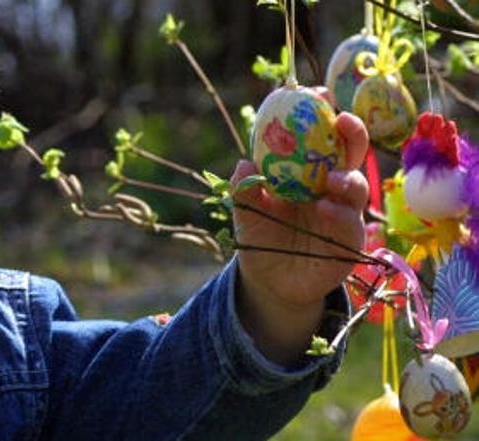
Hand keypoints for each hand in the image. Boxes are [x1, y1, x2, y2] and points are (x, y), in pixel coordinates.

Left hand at [231, 112, 368, 364]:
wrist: (269, 282)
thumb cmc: (261, 237)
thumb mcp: (246, 213)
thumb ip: (244, 190)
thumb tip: (244, 164)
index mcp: (308, 171)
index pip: (321, 136)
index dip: (323, 114)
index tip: (317, 93)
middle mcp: (330, 187)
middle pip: (350, 152)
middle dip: (352, 133)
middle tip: (342, 120)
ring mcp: (343, 213)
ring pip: (357, 187)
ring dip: (349, 178)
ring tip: (333, 181)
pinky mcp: (349, 243)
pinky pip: (351, 224)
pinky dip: (341, 215)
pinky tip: (325, 210)